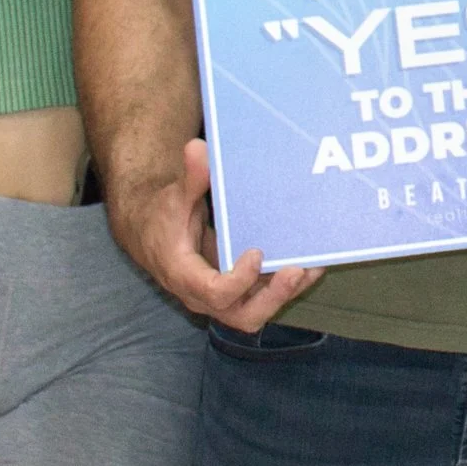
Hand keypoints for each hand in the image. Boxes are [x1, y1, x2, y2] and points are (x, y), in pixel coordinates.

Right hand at [111, 137, 322, 332]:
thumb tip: (198, 149)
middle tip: (296, 271)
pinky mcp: (237, 292)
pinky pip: (264, 297)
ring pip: (257, 311)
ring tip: (313, 267)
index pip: (213, 293)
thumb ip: (190, 178)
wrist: (153, 233)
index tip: (256, 253)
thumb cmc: (163, 216)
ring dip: (286, 293)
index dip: (238, 281)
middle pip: (242, 315)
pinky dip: (287, 286)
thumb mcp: (174, 197)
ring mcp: (223, 297)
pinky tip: (311, 265)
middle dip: (273, 297)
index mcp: (184, 276)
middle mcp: (204, 296)